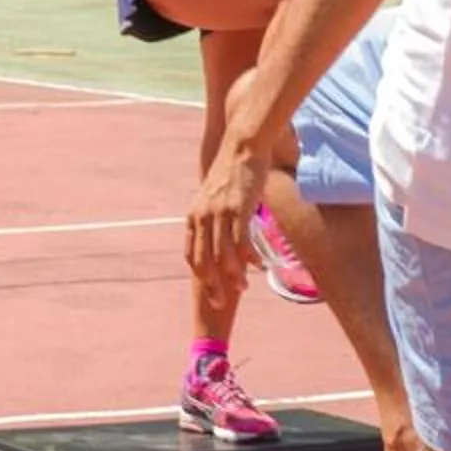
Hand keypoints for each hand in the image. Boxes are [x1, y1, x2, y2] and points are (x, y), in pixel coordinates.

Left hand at [186, 137, 265, 304]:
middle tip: (221, 303)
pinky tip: (258, 268)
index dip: (201, 276)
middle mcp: (202, 217)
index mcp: (194, 216)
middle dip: (213, 285)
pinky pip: (242, 243)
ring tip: (244, 288)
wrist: (242, 147)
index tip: (210, 291)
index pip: (192, 254)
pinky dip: (249, 259)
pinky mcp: (238, 210)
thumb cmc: (232, 172)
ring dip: (234, 277)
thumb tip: (224, 235)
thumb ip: (215, 217)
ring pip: (224, 256)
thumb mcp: (215, 198)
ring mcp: (219, 214)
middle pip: (204, 261)